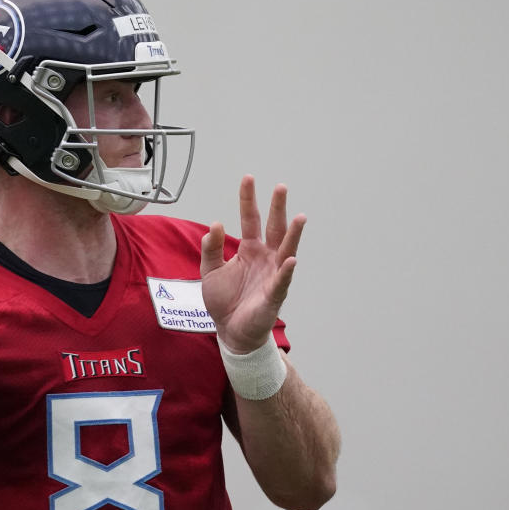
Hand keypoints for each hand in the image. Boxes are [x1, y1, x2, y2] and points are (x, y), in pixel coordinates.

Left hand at [200, 175, 304, 353]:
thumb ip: (210, 248)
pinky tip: (290, 259)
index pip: (251, 220)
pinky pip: (281, 281)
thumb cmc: (223, 301)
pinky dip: (286, 271)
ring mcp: (272, 275)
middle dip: (278, 208)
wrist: (229, 330)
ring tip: (298, 217)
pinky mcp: (273, 295)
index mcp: (250, 250)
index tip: (249, 179)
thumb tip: (215, 224)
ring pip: (285, 250)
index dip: (249, 200)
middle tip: (281, 187)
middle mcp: (265, 258)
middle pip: (274, 229)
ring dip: (292, 235)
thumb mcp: (209, 271)